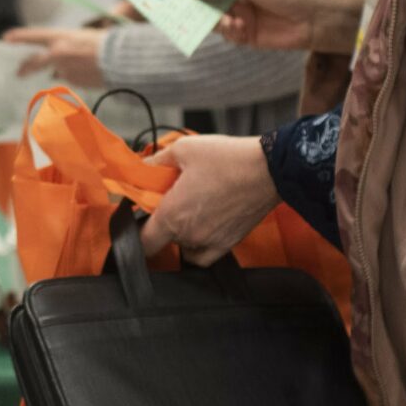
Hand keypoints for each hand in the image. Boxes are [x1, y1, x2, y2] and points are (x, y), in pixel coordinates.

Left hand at [4, 25, 107, 83]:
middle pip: (34, 61)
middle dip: (25, 67)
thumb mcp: (81, 36)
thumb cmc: (104, 42)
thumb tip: (56, 61)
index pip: (34, 36)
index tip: (5, 38)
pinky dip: (76, 76)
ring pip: (58, 70)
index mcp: (60, 37)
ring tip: (85, 62)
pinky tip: (90, 70)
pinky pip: (71, 79)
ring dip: (64, 69)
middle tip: (19, 72)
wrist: (119, 59)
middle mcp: (57, 53)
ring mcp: (63, 69)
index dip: (19, 36)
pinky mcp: (72, 82)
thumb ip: (65, 45)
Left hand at [139, 134, 279, 264]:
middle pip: (163, 241)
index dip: (136, 231)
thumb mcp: (184, 149)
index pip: (142, 241)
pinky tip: (201, 228)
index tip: (139, 216)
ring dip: (181, 233)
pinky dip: (198, 247)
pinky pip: (204, 256)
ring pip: (184, 247)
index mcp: (172, 215)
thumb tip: (144, 166)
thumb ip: (157, 161)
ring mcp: (210, 243)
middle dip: (161, 223)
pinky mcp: (228, 244)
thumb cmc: (228, 159)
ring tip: (190, 209)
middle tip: (169, 201)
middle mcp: (189, 235)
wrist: (269, 170)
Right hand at [188, 0, 365, 53]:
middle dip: (189, 1)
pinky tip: (238, 28)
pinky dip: (226, 31)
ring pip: (210, 16)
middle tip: (171, 6)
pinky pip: (224, 32)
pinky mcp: (245, 33)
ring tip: (225, 19)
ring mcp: (239, 11)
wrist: (320, 16)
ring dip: (212, 18)